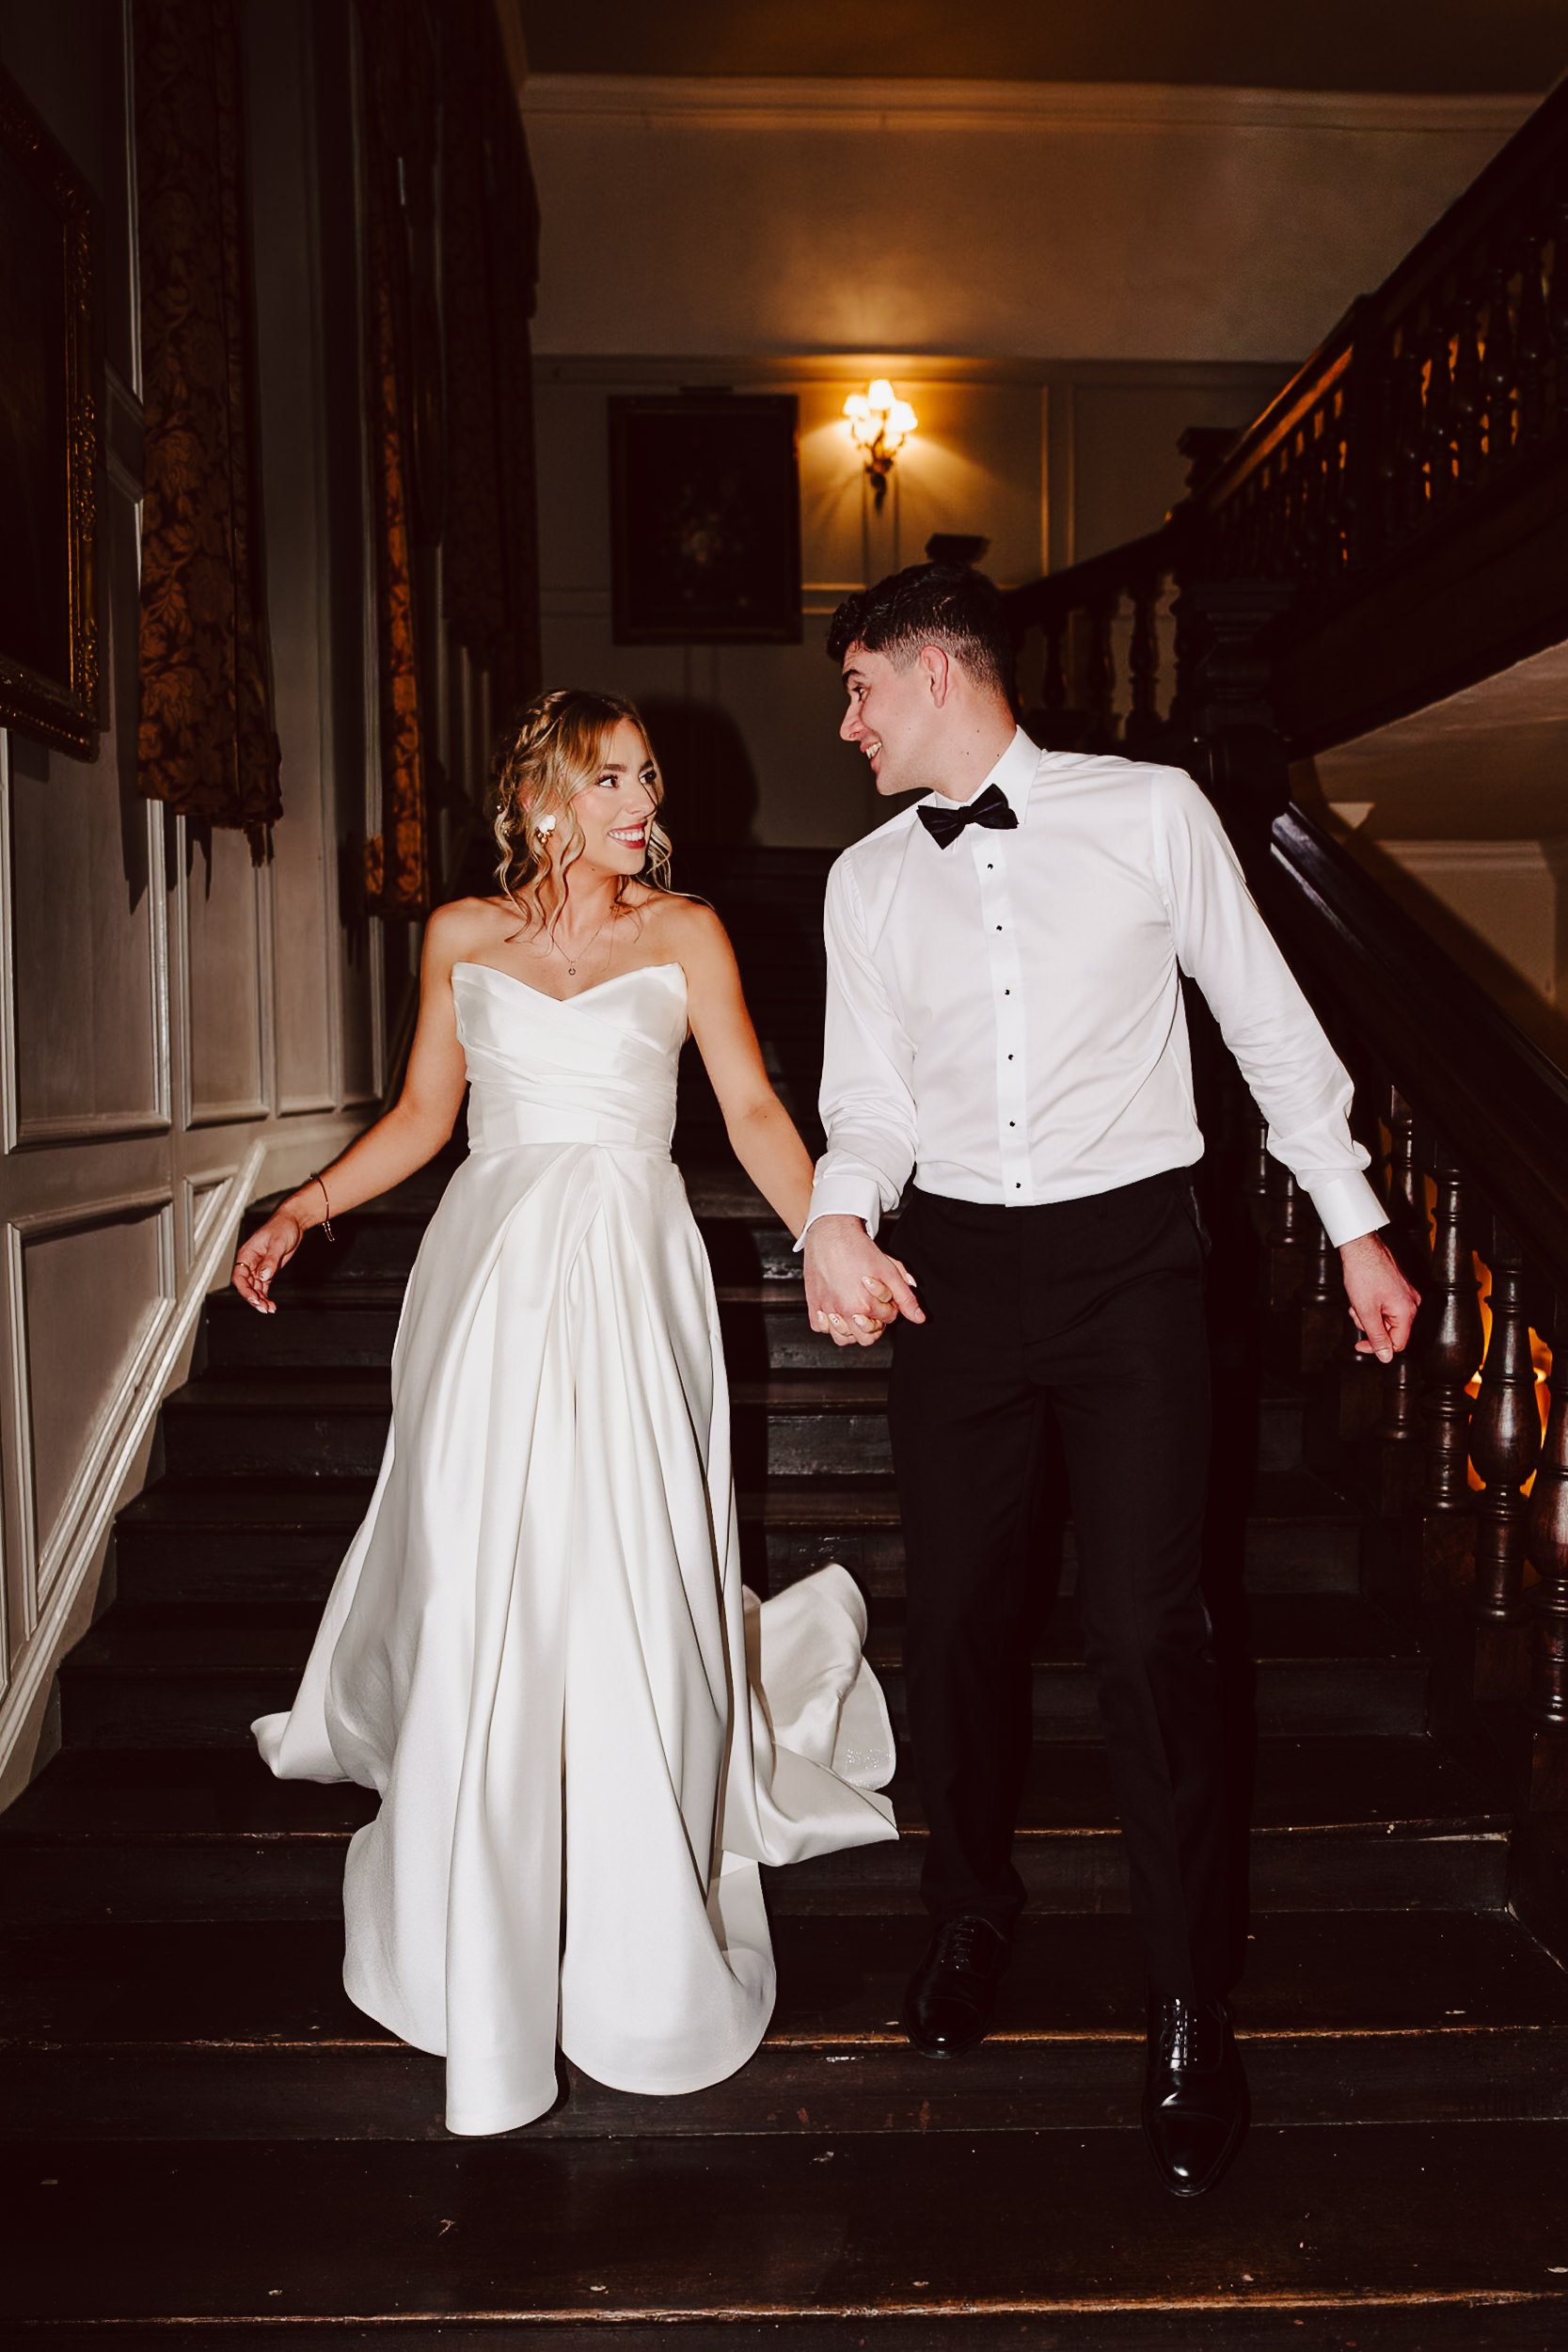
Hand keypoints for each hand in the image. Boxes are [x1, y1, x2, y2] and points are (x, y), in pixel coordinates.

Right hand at [231, 1210, 305, 1315]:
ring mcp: (259, 1267)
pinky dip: (266, 1296)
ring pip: (255, 1288)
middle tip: (264, 1308)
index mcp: (247, 1254)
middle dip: (253, 1298)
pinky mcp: (268, 1271)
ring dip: (261, 1300)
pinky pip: (264, 1287)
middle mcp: (250, 1262)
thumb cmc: (282, 1227)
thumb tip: (263, 1276)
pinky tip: (271, 1305)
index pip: (239, 1276)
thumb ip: (270, 1261)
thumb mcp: (277, 1243)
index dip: (245, 1290)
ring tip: (269, 1309)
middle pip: (246, 1285)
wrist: (293, 1223)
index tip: (254, 1299)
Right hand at [803, 1214, 923, 1348]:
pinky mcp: (813, 1303)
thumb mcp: (889, 1271)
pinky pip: (820, 1328)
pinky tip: (836, 1311)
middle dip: (874, 1324)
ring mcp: (827, 1308)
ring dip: (851, 1330)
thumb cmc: (858, 1248)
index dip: (889, 1307)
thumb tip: (919, 1318)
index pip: (887, 1320)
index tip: (884, 1297)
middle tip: (871, 1308)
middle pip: (866, 1337)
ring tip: (855, 1314)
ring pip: (842, 1338)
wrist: (831, 1233)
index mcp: (864, 1304)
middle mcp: (844, 1310)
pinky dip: (827, 1324)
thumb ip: (905, 1297)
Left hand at [1340, 1229, 1419, 1361]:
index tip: (1360, 1344)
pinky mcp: (1399, 1288)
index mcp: (1407, 1311)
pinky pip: (1387, 1306)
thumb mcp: (1366, 1312)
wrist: (1361, 1247)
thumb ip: (1377, 1336)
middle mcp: (1412, 1303)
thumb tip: (1386, 1357)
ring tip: (1358, 1302)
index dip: (1377, 1348)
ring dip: (1369, 1315)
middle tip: (1357, 1313)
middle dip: (1370, 1326)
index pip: (1398, 1344)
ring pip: (1387, 1318)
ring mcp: (1407, 1295)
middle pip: (1392, 1331)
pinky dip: (1372, 1306)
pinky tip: (1362, 1296)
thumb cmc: (1364, 1273)